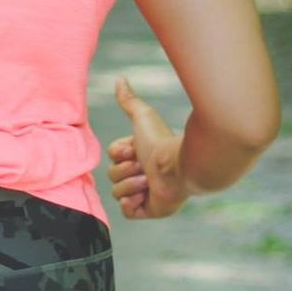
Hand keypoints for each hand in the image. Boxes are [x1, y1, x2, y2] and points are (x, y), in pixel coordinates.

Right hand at [107, 76, 189, 219]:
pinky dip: (131, 204)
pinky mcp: (148, 211)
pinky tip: (143, 195)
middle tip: (144, 166)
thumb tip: (120, 79)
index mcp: (138, 154)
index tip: (135, 149)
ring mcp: (144, 193)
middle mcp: (141, 173)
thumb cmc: (162, 141)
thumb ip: (129, 101)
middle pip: (112, 174)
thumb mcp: (141, 117)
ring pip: (117, 192)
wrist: (179, 166)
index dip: (119, 153)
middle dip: (126, 169)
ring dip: (131, 185)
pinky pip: (126, 211)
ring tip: (149, 181)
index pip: (111, 156)